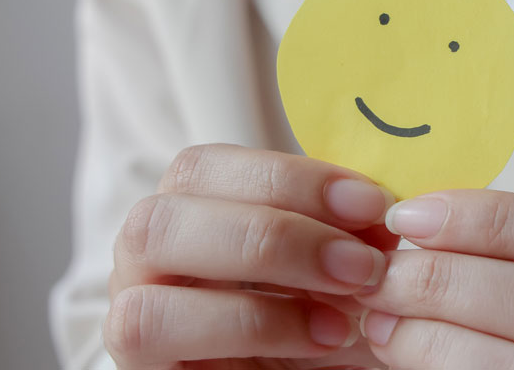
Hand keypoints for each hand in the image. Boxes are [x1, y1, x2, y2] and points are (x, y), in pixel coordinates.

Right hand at [103, 144, 397, 368]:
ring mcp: (131, 292)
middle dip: (281, 226)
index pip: (213, 163)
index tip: (372, 204)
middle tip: (363, 262)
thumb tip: (382, 210)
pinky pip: (154, 323)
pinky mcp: (136, 353)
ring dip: (265, 266)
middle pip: (176, 196)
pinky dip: (252, 325)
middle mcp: (151, 241)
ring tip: (349, 299)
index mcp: (194, 203)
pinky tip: (320, 336)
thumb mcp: (339, 268)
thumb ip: (349, 232)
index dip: (294, 176)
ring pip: (153, 243)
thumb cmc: (317, 319)